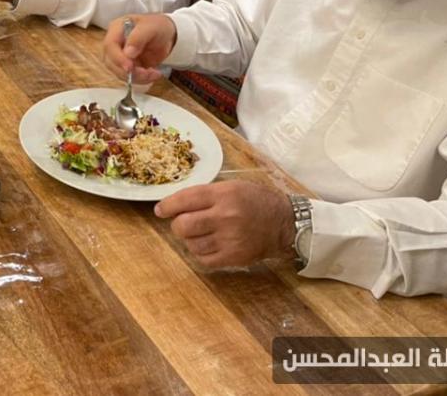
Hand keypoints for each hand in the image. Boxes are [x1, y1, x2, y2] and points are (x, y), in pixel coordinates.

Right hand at [102, 13, 176, 84]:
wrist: (166, 35)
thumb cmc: (157, 26)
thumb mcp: (151, 27)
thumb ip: (139, 37)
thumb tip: (128, 53)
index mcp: (116, 29)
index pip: (110, 45)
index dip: (118, 58)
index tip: (130, 67)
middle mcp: (115, 44)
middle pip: (111, 62)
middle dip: (128, 71)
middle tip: (146, 73)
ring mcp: (120, 56)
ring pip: (119, 72)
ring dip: (136, 77)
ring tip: (154, 73)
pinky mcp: (127, 66)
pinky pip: (129, 77)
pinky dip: (141, 79)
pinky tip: (154, 74)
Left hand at [155, 181, 295, 268]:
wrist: (286, 223)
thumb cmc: (257, 200)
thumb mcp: (232, 187)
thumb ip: (206, 194)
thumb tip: (176, 203)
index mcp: (223, 194)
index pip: (185, 199)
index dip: (168, 205)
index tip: (160, 210)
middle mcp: (225, 216)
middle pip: (183, 225)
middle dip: (178, 224)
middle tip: (183, 222)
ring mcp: (230, 239)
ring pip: (191, 244)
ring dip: (189, 239)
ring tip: (200, 233)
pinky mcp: (235, 257)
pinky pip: (204, 259)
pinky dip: (200, 252)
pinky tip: (208, 245)